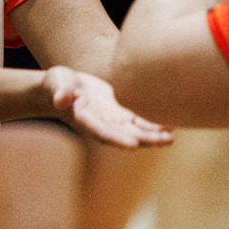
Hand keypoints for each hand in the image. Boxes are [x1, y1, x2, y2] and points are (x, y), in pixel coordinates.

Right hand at [44, 65, 171, 148]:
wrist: (63, 86)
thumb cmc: (58, 84)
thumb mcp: (57, 84)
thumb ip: (60, 92)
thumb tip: (59, 100)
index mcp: (85, 119)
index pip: (102, 131)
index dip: (117, 138)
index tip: (133, 145)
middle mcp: (101, 124)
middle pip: (124, 135)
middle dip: (145, 140)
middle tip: (165, 141)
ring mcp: (111, 120)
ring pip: (134, 131)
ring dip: (152, 136)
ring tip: (171, 138)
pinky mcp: (119, 113)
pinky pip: (137, 121)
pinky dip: (151, 125)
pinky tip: (168, 127)